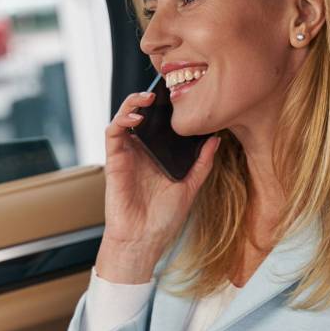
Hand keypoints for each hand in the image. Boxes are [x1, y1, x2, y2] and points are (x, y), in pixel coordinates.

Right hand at [103, 90, 221, 251]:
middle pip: (143, 116)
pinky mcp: (114, 162)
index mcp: (159, 156)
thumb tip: (217, 139)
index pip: (161, 124)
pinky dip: (121, 120)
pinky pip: (113, 133)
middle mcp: (142, 152)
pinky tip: (135, 117)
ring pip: (125, 119)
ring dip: (133, 103)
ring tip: (148, 97)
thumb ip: (202, 163)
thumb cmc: (163, 219)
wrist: (143, 240)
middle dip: (151, 99)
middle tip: (165, 90)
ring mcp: (127, 155)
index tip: (182, 95)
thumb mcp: (190, 187)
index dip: (168, 108)